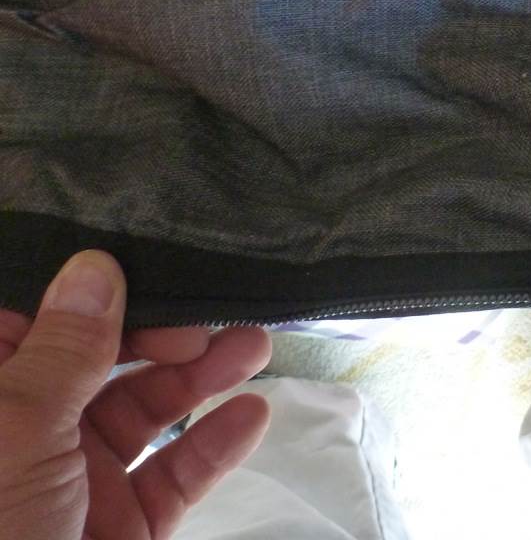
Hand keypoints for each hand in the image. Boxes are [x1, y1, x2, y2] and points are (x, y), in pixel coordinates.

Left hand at [0, 251, 271, 538]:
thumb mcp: (15, 437)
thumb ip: (62, 354)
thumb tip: (93, 269)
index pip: (27, 328)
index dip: (83, 298)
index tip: (140, 274)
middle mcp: (25, 441)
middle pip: (99, 365)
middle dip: (160, 336)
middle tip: (212, 324)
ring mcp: (75, 489)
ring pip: (145, 414)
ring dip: (202, 379)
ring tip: (255, 349)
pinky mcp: (122, 529)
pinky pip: (174, 476)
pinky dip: (216, 445)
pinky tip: (252, 415)